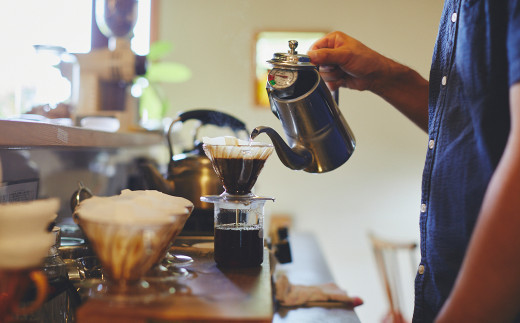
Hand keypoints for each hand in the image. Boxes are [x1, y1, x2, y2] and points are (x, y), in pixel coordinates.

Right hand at [309, 31, 428, 130]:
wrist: (376, 76)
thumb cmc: (367, 60)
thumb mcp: (345, 55)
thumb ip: (326, 55)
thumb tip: (310, 56)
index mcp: (333, 41)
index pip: (314, 49)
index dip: (313, 58)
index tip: (317, 63)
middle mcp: (331, 52)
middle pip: (316, 64)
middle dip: (328, 68)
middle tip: (339, 66)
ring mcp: (333, 65)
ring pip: (322, 75)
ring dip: (333, 76)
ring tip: (344, 71)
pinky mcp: (335, 76)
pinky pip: (327, 83)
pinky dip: (335, 83)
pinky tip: (344, 79)